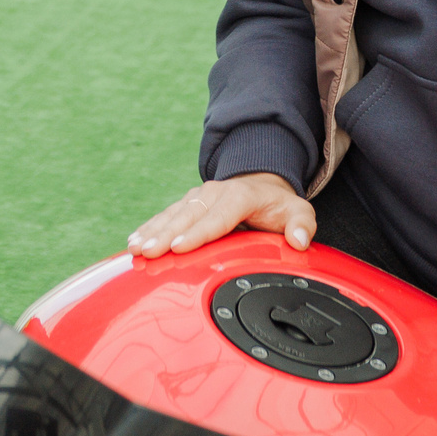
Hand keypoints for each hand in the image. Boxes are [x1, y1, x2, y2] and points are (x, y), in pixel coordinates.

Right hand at [128, 172, 313, 256]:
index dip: (198, 233)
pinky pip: (165, 216)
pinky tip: (133, 241)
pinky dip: (149, 228)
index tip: (179, 247)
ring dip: (152, 231)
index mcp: (239, 196)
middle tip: (148, 251)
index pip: (217, 217)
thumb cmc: (277, 205)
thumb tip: (300, 240)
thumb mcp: (298, 210)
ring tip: (135, 248)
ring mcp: (197, 197)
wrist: (259, 184)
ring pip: (172, 215)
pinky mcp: (187, 204)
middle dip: (165, 234)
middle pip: (187, 216)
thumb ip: (302, 224)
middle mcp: (214, 193)